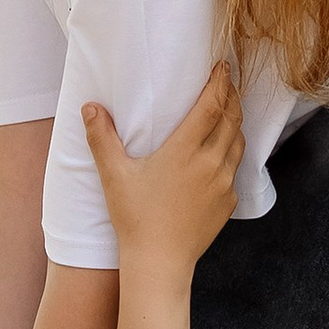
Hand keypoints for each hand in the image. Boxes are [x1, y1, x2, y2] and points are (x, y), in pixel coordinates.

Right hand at [81, 67, 242, 275]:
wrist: (159, 262)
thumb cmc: (135, 218)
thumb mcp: (114, 175)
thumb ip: (102, 138)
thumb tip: (90, 107)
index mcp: (185, 150)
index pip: (211, 106)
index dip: (219, 82)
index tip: (222, 66)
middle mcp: (211, 163)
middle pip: (231, 119)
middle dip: (231, 96)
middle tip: (226, 82)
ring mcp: (223, 183)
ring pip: (238, 142)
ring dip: (235, 122)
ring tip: (227, 111)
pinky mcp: (228, 202)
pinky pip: (236, 169)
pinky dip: (233, 152)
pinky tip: (223, 151)